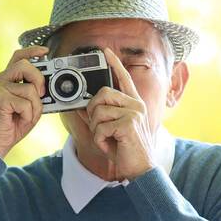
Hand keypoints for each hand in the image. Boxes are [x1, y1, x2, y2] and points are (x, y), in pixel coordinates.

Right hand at [0, 46, 47, 158]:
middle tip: (41, 95)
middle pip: (25, 65)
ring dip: (34, 106)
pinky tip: (19, 121)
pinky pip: (25, 103)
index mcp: (4, 79)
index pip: (18, 57)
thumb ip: (34, 92)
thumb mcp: (27, 105)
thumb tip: (48, 84)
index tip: (45, 52)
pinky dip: (28, 115)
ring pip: (29, 88)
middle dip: (39, 79)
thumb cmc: (10, 126)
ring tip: (26, 116)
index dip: (32, 51)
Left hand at [75, 45, 155, 180]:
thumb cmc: (126, 151)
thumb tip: (79, 108)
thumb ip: (98, 118)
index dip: (114, 64)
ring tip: (109, 140)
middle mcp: (136, 105)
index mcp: (133, 104)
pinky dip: (100, 141)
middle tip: (100, 128)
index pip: (123, 79)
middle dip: (93, 112)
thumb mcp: (109, 131)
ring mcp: (134, 113)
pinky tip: (111, 146)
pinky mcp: (128, 124)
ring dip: (97, 131)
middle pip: (102, 94)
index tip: (105, 51)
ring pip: (98, 113)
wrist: (140, 169)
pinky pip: (100, 128)